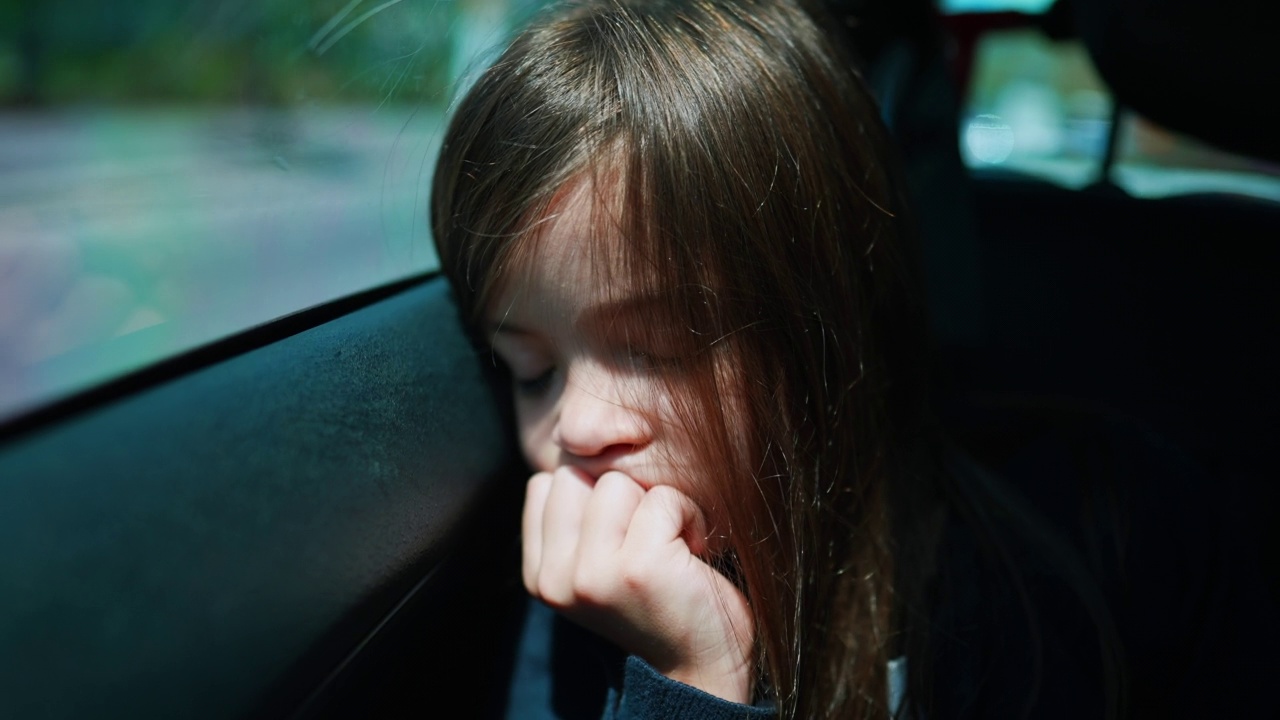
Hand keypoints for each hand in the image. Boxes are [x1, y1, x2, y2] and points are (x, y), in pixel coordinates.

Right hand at [522, 466, 755, 703]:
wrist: (701, 669)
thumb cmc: (657, 603)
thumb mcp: (595, 566)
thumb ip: (575, 521)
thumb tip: (573, 440)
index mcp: (539, 576)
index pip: (548, 483)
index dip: (594, 494)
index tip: (622, 535)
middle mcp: (556, 579)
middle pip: (580, 475)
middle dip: (624, 496)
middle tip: (648, 540)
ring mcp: (594, 574)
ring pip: (618, 482)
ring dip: (658, 505)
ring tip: (670, 546)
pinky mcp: (639, 568)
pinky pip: (662, 499)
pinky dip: (688, 516)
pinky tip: (692, 554)